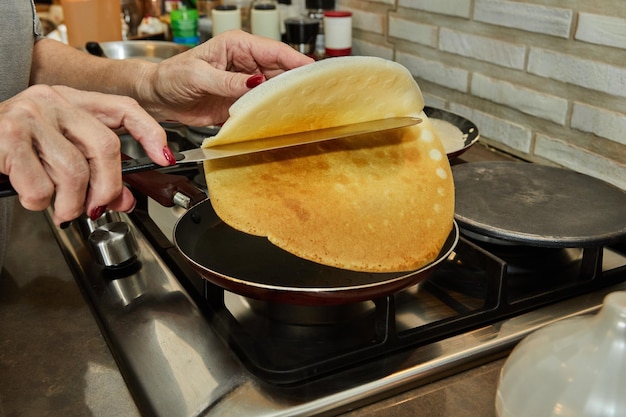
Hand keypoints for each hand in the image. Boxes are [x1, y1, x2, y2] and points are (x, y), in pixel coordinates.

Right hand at [0, 85, 170, 224]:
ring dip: (70, 203)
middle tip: (97, 207)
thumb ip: (94, 171)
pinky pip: (40, 185)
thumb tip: (124, 199)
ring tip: (58, 206)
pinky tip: (31, 195)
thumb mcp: (58, 153)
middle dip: (108, 188)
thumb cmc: (13, 150)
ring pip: (74, 171)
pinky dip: (40, 202)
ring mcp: (28, 115)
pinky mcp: (5, 136)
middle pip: (106, 148)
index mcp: (71, 101)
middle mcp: (52, 100)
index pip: (123, 108)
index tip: (165, 157)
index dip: (150, 133)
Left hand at [137, 30, 313, 125]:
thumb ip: (228, 81)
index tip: (312, 71)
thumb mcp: (199, 75)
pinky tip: (279, 119)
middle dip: (295, 82)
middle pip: (280, 71)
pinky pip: (261, 108)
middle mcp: (245, 63)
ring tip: (300, 109)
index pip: (274, 50)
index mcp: (237, 45)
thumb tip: (255, 82)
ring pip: (273, 91)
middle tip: (312, 95)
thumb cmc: (171, 76)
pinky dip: (270, 114)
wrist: (158, 98)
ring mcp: (244, 84)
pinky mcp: (240, 103)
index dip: (296, 61)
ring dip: (284, 100)